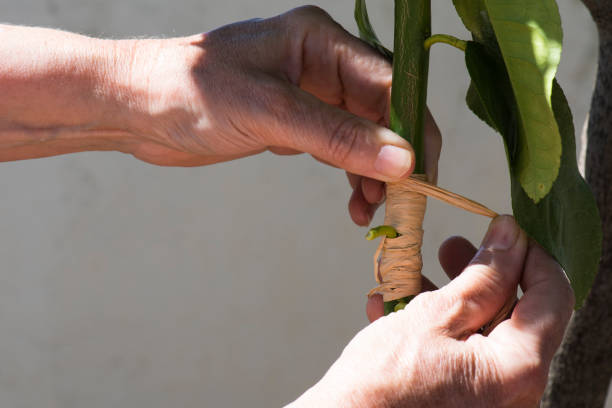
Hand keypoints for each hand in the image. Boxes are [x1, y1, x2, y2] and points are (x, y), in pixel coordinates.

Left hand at [123, 6, 415, 179]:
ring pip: (364, 135)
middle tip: (400, 202)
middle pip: (383, 111)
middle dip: (395, 157)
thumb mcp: (269, 113)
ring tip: (373, 210)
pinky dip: (351, 176)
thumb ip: (336, 137)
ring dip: (374, 173)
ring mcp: (310, 93)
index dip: (412, 129)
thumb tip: (401, 161)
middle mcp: (323, 63)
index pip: (390, 83)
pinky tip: (355, 203)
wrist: (137, 107)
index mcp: (321, 41)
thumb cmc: (191, 92)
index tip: (421, 175)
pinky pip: (339, 148)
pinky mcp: (295, 121)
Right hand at [290, 216, 573, 406]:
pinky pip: (464, 352)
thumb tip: (510, 236)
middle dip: (482, 273)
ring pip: (486, 330)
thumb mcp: (433, 317)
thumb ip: (481, 276)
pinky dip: (437, 327)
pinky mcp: (465, 399)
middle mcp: (515, 389)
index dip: (529, 254)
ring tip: (411, 278)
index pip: (553, 295)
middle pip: (517, 311)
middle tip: (451, 247)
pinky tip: (395, 309)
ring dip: (452, 297)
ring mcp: (491, 398)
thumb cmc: (381, 384)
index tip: (501, 230)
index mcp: (518, 369)